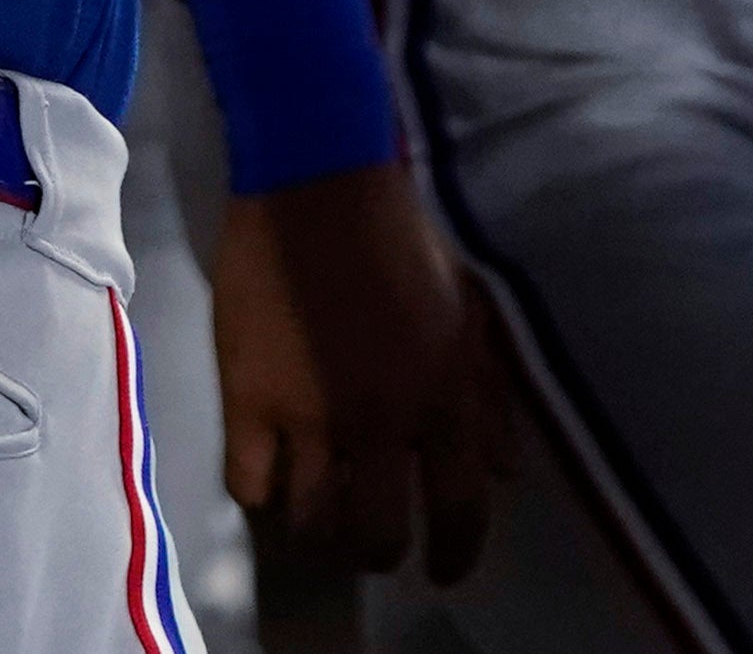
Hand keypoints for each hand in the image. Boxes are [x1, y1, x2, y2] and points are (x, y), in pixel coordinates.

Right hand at [213, 161, 509, 581]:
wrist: (318, 182)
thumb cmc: (403, 238)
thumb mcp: (470, 309)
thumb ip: (490, 395)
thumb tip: (504, 469)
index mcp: (444, 396)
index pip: (459, 510)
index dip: (455, 554)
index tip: (443, 570)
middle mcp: (382, 420)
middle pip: (376, 537)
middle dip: (376, 549)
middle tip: (369, 537)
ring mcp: (310, 416)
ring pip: (311, 525)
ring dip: (318, 531)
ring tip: (319, 513)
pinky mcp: (247, 401)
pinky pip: (250, 489)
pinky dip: (263, 494)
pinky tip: (272, 475)